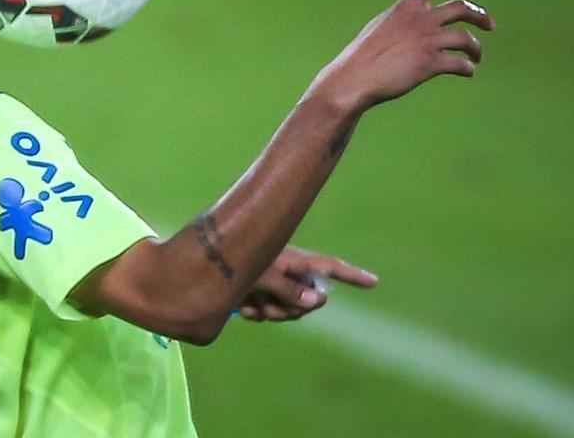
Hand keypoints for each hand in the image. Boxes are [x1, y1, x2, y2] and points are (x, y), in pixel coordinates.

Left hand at [236, 246, 377, 321]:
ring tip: (252, 304)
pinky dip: (259, 313)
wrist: (200, 271)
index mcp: (292, 259)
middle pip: (310, 299)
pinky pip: (272, 313)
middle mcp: (287, 270)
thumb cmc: (231, 263)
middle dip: (292, 308)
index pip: (329, 266)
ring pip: (290, 310)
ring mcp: (275, 283)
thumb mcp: (262, 275)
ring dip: (272, 312)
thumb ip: (291, 289)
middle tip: (268, 306)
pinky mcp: (261, 293)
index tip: (374, 282)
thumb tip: (321, 299)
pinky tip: (243, 308)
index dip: (351, 275)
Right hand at [312, 0, 495, 112]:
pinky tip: (467, 72)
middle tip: (489, 25)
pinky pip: (460, 64)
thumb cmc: (364, 57)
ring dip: (476, 49)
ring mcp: (426, 40)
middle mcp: (419, 18)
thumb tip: (424, 30)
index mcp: (406, 6)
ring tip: (475, 58)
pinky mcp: (430, 63)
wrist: (354, 79)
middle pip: (462, 8)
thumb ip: (405, 24)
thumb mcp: (382, 28)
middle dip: (480, 16)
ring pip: (466, 39)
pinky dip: (467, 68)